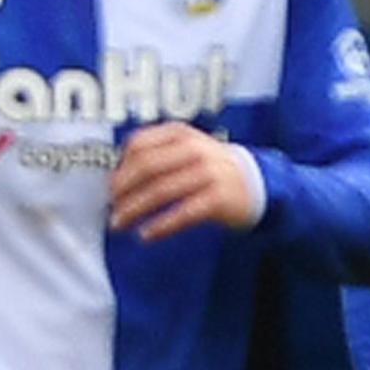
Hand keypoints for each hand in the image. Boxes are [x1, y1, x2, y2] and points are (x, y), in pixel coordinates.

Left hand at [108, 123, 256, 241]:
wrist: (259, 182)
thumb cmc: (212, 168)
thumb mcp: (187, 148)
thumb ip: (156, 154)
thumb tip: (115, 179)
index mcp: (182, 134)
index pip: (139, 144)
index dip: (120, 167)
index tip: (111, 187)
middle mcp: (195, 149)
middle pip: (147, 167)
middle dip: (122, 190)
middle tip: (110, 208)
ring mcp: (209, 173)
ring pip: (161, 191)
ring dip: (134, 209)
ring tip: (119, 224)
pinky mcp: (219, 198)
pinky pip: (183, 213)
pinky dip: (161, 226)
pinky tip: (146, 235)